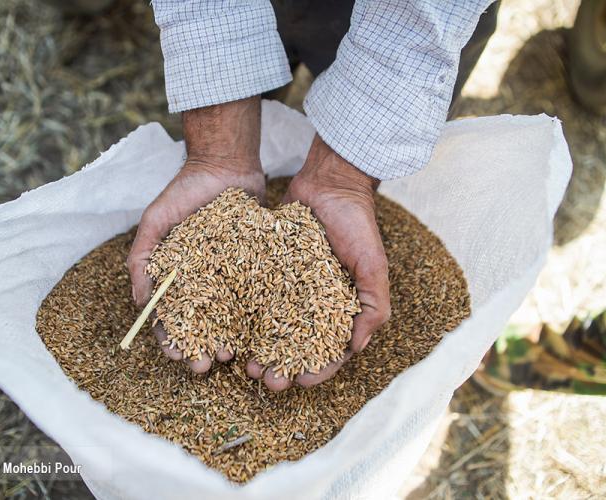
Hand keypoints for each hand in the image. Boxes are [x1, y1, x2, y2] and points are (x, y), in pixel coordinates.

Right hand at [126, 96, 264, 373]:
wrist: (225, 164)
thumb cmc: (184, 191)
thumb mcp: (155, 221)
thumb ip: (142, 257)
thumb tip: (139, 302)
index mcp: (177, 277)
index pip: (170, 317)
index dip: (171, 339)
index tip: (176, 354)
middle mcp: (204, 282)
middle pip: (201, 325)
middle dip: (201, 349)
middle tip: (207, 365)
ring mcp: (232, 277)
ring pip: (230, 318)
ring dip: (228, 340)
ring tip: (232, 356)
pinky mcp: (257, 267)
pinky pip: (257, 296)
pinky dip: (256, 318)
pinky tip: (260, 335)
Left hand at [246, 134, 390, 390]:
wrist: (329, 184)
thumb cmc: (358, 224)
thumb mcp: (374, 265)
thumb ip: (374, 305)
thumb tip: (357, 347)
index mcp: (340, 308)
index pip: (330, 350)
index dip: (318, 370)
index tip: (302, 381)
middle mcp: (312, 303)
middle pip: (296, 346)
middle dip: (283, 367)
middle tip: (267, 381)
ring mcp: (288, 289)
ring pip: (270, 329)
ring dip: (260, 351)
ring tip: (246, 365)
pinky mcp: (266, 271)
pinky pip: (253, 299)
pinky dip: (244, 319)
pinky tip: (231, 334)